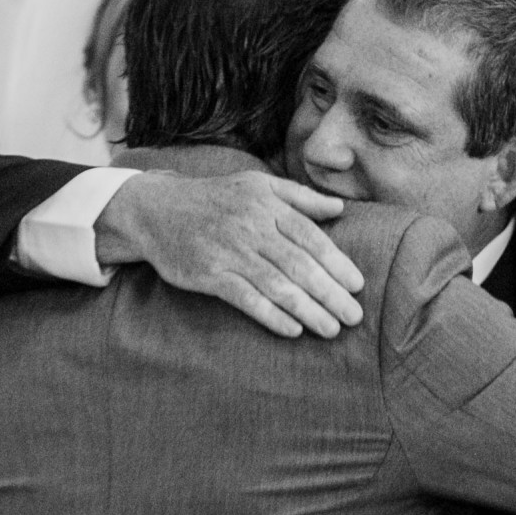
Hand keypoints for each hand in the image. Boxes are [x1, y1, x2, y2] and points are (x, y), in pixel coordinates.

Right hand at [97, 172, 363, 338]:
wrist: (157, 208)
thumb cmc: (217, 197)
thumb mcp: (258, 185)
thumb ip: (300, 197)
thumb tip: (340, 208)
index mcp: (267, 204)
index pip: (311, 237)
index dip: (337, 263)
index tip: (358, 285)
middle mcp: (251, 227)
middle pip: (299, 264)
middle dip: (330, 293)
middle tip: (354, 316)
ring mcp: (228, 252)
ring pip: (276, 285)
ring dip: (308, 310)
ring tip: (332, 329)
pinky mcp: (208, 275)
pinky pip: (245, 298)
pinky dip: (271, 316)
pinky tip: (293, 330)